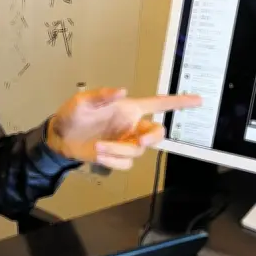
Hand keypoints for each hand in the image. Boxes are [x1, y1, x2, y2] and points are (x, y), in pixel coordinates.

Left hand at [46, 88, 201, 169]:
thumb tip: (121, 91)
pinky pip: (125, 163)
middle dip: (152, 139)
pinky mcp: (115, 156)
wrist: (59, 136)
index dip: (179, 102)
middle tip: (139, 141)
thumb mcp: (83, 101)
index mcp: (128, 109)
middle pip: (156, 134)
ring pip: (137, 151)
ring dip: (118, 151)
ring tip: (98, 146)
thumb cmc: (72, 115)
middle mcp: (130, 126)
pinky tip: (99, 155)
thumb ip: (102, 95)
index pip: (159, 104)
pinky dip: (113, 161)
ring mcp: (124, 142)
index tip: (197, 100)